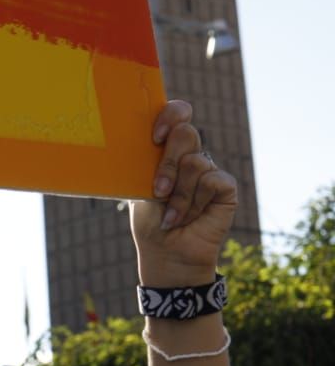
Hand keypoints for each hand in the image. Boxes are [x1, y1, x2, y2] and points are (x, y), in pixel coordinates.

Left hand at [130, 101, 237, 285]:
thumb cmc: (149, 219)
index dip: (170, 115)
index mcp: (166, 149)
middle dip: (168, 164)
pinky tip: (187, 218)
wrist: (166, 251)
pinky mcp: (225, 186)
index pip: (176, 114)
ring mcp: (208, 169)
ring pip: (195, 162)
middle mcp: (189, 154)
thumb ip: (147, 163)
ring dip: (178, 195)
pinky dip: (194, 202)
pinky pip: (212, 180)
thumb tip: (149, 141)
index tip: (154, 137)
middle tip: (158, 191)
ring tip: (171, 215)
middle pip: (186, 133)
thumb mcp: (139, 189)